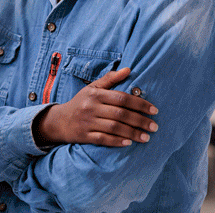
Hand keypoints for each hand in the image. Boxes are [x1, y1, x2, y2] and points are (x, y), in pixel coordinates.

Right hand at [34, 68, 159, 146]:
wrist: (59, 121)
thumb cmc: (80, 103)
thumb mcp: (92, 88)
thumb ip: (110, 79)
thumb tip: (128, 70)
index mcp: (95, 94)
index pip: (121, 98)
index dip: (140, 104)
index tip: (154, 110)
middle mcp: (91, 107)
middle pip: (120, 114)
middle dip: (140, 121)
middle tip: (154, 127)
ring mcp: (87, 122)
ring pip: (114, 128)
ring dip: (132, 133)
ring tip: (147, 137)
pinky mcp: (84, 136)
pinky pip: (103, 139)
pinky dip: (117, 141)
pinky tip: (129, 143)